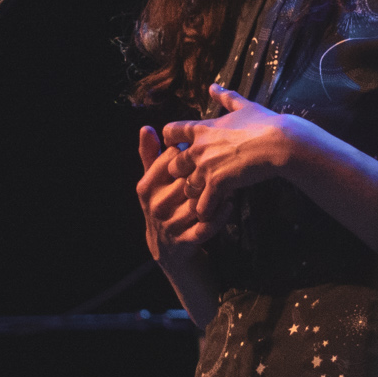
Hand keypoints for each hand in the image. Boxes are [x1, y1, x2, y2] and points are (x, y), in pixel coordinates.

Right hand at [135, 125, 218, 259]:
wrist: (169, 249)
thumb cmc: (164, 204)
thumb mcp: (154, 181)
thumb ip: (150, 155)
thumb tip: (146, 127)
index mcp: (146, 187)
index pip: (170, 160)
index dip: (190, 151)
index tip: (205, 146)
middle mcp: (156, 206)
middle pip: (186, 180)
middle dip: (207, 170)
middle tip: (227, 160)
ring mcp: (170, 225)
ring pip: (198, 202)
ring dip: (217, 192)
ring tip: (231, 181)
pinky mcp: (186, 242)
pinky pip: (206, 226)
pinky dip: (220, 215)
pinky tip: (228, 204)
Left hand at [161, 88, 301, 219]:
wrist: (280, 142)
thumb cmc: (264, 122)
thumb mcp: (244, 106)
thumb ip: (225, 97)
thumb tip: (213, 86)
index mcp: (202, 128)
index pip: (169, 132)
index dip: (172, 141)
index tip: (181, 147)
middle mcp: (198, 148)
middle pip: (173, 165)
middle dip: (183, 173)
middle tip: (198, 177)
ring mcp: (206, 168)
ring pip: (186, 188)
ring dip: (197, 193)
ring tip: (210, 196)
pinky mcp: (218, 184)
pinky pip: (202, 205)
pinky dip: (208, 209)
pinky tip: (218, 208)